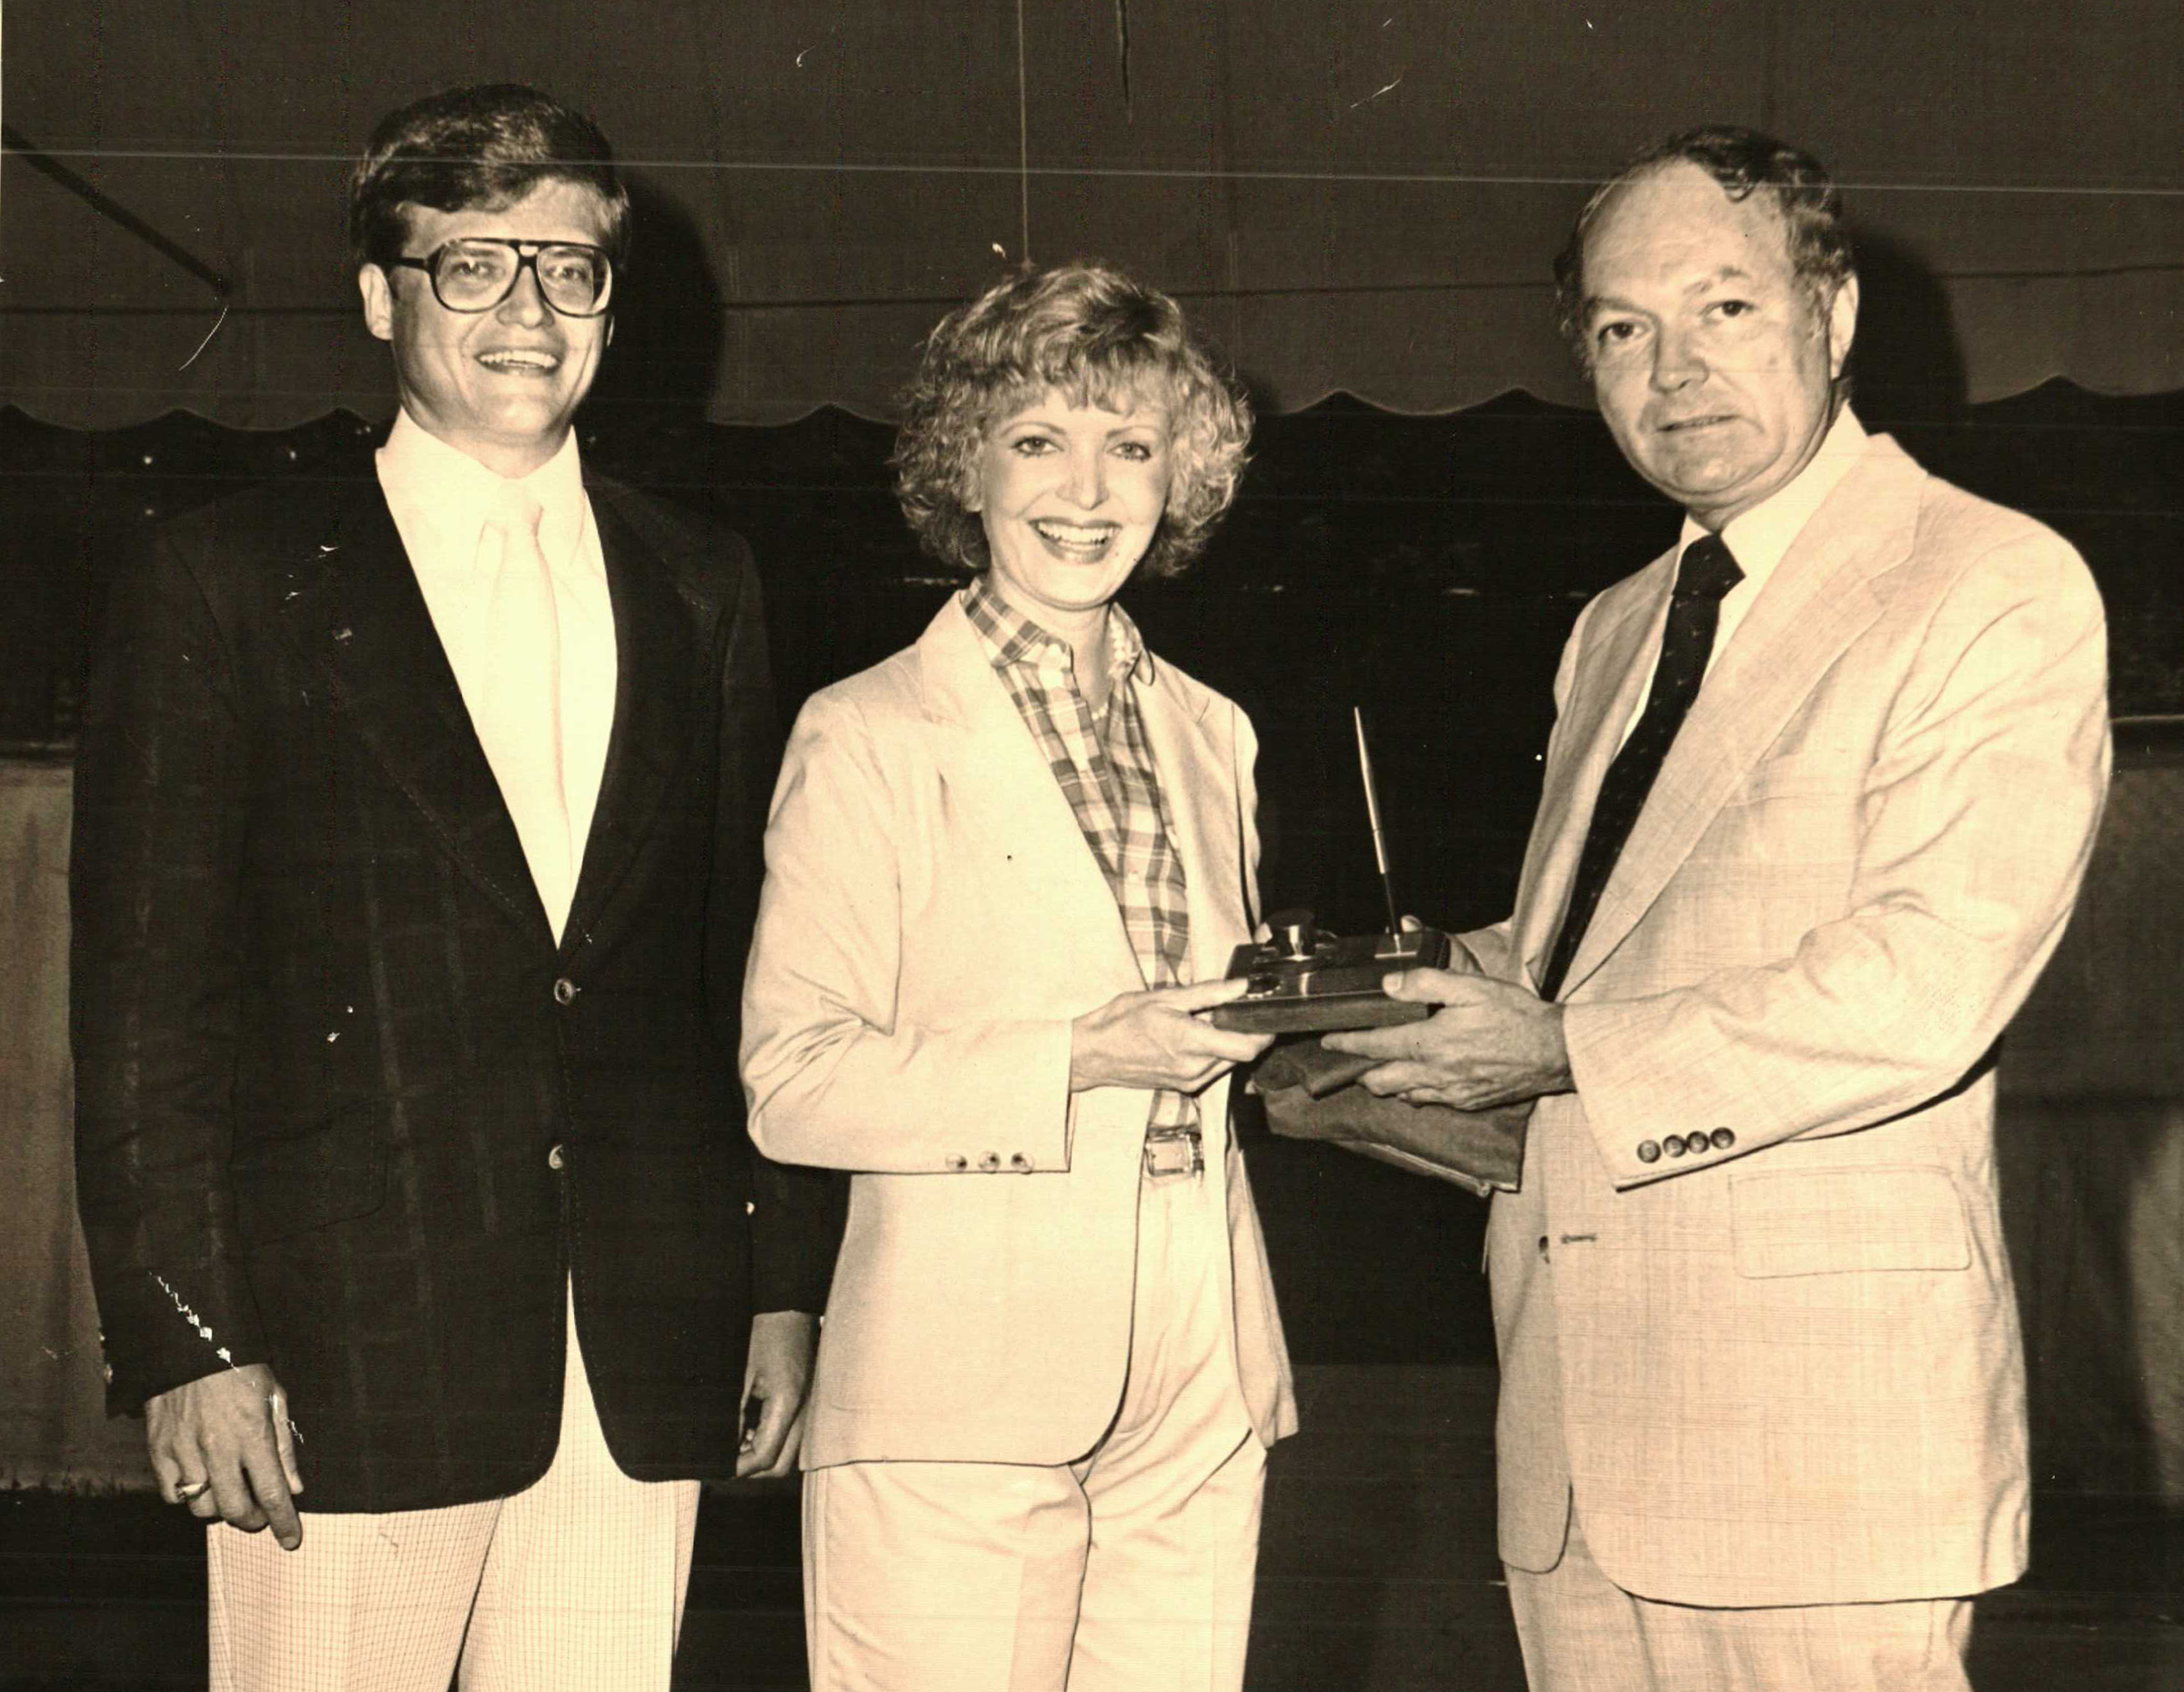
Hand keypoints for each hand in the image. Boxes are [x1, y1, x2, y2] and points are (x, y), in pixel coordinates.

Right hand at [145, 1364, 303, 1549]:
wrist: (191, 1345)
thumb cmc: (239, 1370)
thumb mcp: (274, 1398)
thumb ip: (284, 1446)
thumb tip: (295, 1486)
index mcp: (252, 1435)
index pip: (272, 1493)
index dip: (283, 1522)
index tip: (290, 1540)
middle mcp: (218, 1449)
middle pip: (235, 1510)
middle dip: (253, 1520)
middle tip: (260, 1512)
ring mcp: (184, 1452)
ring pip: (201, 1509)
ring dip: (219, 1509)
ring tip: (229, 1493)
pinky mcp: (158, 1450)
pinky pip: (172, 1494)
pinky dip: (187, 1496)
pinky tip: (200, 1481)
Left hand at [736, 1309, 817, 1478]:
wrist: (790, 1308)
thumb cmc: (766, 1334)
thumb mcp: (742, 1376)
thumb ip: (736, 1416)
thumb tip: (725, 1447)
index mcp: (787, 1403)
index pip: (766, 1456)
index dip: (740, 1467)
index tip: (720, 1466)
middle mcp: (806, 1411)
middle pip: (781, 1465)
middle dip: (753, 1468)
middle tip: (728, 1458)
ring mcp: (811, 1409)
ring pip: (789, 1454)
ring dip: (763, 1455)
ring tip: (739, 1440)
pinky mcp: (810, 1403)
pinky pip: (793, 1437)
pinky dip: (772, 1440)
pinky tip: (754, 1427)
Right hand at [1069, 979, 1273, 1094]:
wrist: (1092, 1054)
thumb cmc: (1121, 1022)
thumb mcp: (1164, 997)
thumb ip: (1208, 993)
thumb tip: (1241, 986)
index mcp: (1191, 1043)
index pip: (1247, 1047)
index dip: (1264, 1032)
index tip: (1266, 1015)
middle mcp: (1195, 1068)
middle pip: (1242, 1055)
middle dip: (1246, 1033)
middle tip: (1235, 1010)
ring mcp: (1190, 1081)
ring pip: (1229, 1063)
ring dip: (1230, 1044)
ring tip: (1211, 1021)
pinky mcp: (1185, 1086)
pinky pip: (1214, 1070)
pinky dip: (1216, 1053)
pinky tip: (1198, 1037)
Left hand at [1324, 969, 1571, 1110]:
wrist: (1556, 1051)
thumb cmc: (1516, 1015)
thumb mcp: (1471, 987)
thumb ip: (1426, 984)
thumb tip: (1389, 985)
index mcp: (1432, 1043)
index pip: (1376, 1046)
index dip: (1348, 1044)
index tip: (1329, 1042)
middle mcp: (1436, 1074)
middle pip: (1382, 1081)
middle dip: (1361, 1071)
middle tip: (1350, 1060)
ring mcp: (1452, 1093)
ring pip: (1404, 1095)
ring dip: (1386, 1084)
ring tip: (1377, 1070)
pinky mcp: (1468, 1102)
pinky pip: (1430, 1101)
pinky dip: (1415, 1093)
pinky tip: (1417, 1082)